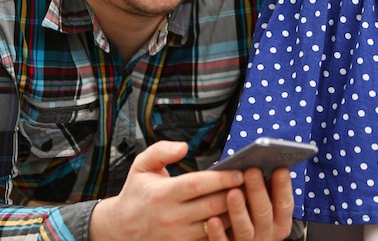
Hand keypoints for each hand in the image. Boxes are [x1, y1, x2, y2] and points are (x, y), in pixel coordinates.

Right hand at [89, 140, 244, 240]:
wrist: (120, 229)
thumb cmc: (136, 193)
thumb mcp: (141, 165)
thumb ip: (162, 151)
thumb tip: (184, 147)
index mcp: (164, 194)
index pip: (198, 184)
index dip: (221, 178)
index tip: (240, 171)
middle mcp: (172, 217)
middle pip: (211, 206)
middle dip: (236, 194)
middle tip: (256, 183)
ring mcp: (178, 237)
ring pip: (215, 226)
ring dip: (236, 214)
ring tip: (254, 200)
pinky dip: (226, 231)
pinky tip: (239, 219)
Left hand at [204, 167, 293, 240]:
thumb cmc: (250, 216)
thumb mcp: (263, 204)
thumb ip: (265, 190)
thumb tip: (262, 162)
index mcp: (278, 222)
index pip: (284, 205)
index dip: (283, 187)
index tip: (280, 168)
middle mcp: (266, 234)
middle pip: (264, 214)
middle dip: (258, 191)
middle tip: (252, 171)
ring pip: (245, 229)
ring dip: (239, 211)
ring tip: (233, 193)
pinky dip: (218, 233)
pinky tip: (212, 220)